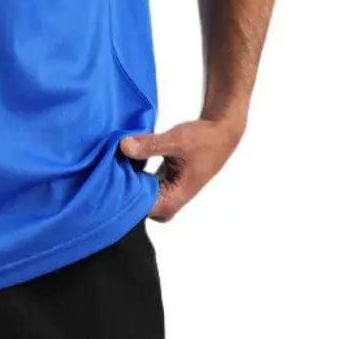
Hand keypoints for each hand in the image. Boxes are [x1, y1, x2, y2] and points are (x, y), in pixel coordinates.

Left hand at [118, 115, 244, 222]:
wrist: (222, 129)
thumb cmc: (205, 138)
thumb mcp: (175, 139)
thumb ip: (150, 144)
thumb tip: (124, 146)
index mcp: (180, 193)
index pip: (151, 209)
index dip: (133, 201)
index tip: (116, 188)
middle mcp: (177, 193)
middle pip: (151, 209)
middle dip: (134, 198)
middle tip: (118, 181)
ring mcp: (175, 186)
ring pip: (152, 195)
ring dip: (138, 186)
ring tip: (120, 172)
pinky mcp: (172, 176)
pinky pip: (154, 182)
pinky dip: (143, 176)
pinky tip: (131, 163)